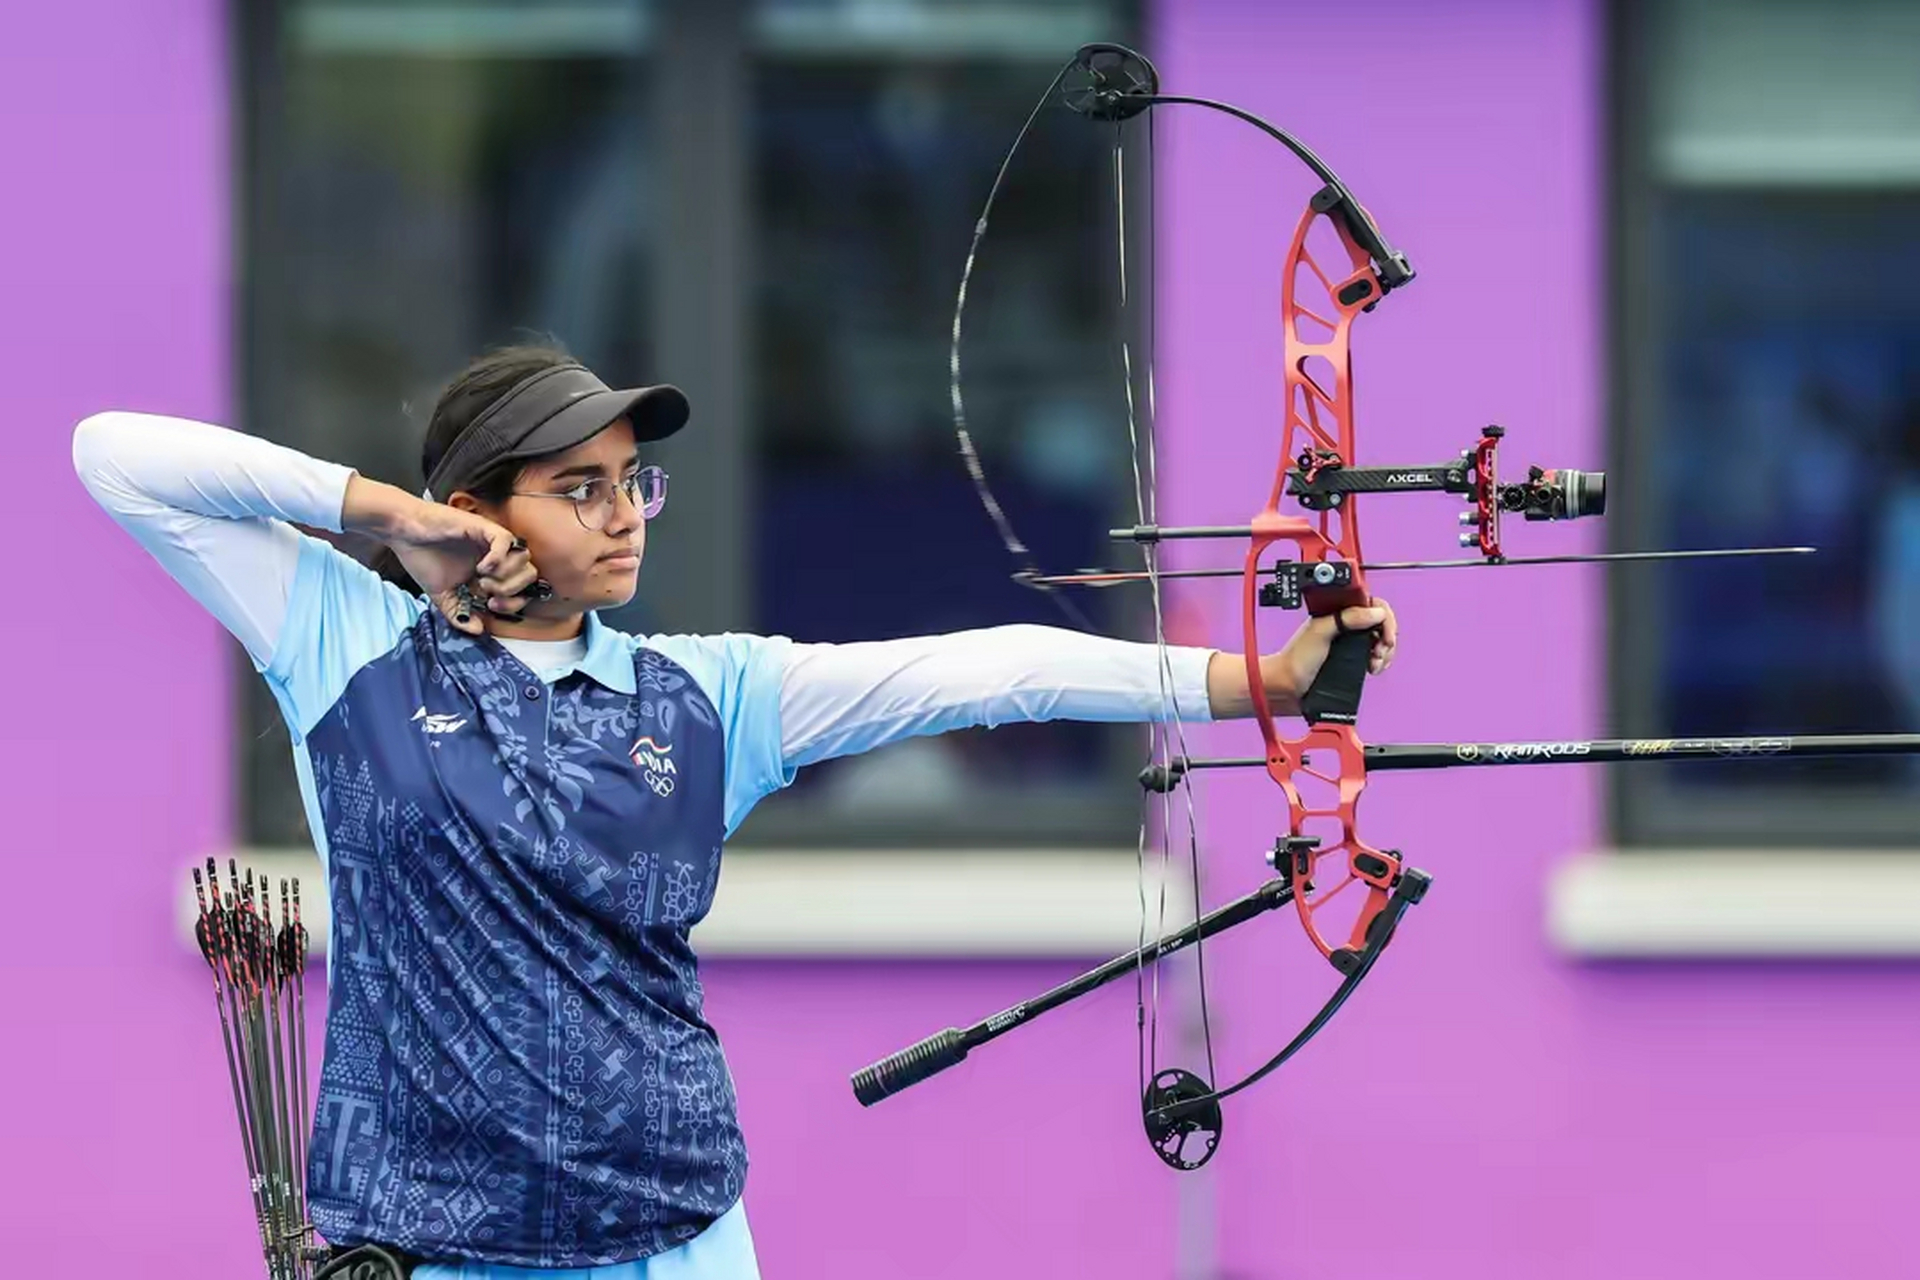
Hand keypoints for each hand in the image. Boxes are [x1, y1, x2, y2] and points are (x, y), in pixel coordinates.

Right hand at [344, 479, 539, 635]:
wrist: (402, 533)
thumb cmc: (422, 558)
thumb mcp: (442, 595)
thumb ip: (459, 613)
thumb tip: (478, 630)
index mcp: (490, 572)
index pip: (522, 589)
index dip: (514, 603)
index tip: (491, 607)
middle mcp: (496, 556)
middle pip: (530, 574)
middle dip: (513, 591)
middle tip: (487, 594)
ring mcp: (491, 541)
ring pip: (524, 557)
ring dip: (507, 575)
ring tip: (482, 579)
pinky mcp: (483, 527)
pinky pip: (507, 540)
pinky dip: (498, 558)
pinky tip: (480, 567)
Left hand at [1266, 600, 1398, 703]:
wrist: (1288, 688)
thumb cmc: (1295, 660)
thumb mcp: (1321, 632)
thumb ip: (1346, 618)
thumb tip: (1375, 612)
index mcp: (1337, 611)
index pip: (1371, 604)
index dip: (1383, 617)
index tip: (1384, 633)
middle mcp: (1346, 624)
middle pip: (1380, 622)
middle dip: (1387, 637)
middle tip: (1380, 651)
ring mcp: (1350, 642)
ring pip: (1380, 639)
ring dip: (1385, 651)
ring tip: (1375, 663)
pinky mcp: (1353, 658)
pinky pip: (1375, 655)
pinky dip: (1380, 661)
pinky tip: (1373, 668)